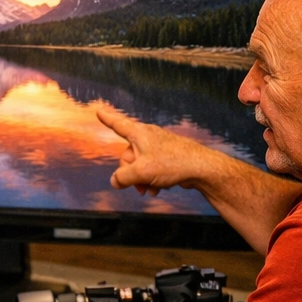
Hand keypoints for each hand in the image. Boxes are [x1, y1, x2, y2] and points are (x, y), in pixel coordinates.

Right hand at [97, 105, 213, 195]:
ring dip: (141, 180)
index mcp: (139, 134)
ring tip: (149, 190)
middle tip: (138, 185)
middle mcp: (148, 137)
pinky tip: (157, 189)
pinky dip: (151, 179)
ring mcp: (158, 147)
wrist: (202, 168)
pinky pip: (151, 169)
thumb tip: (115, 181)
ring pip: (139, 165)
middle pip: (127, 155)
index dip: (107, 119)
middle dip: (129, 173)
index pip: (118, 125)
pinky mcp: (167, 157)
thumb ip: (122, 177)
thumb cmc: (173, 163)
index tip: (99, 111)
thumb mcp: (141, 172)